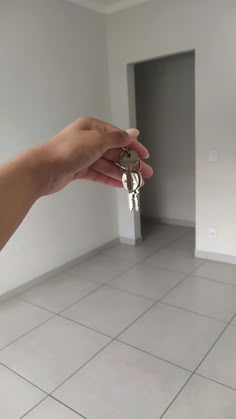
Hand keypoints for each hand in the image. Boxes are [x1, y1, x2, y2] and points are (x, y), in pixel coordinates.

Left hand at [38, 116, 152, 194]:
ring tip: (135, 183)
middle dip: (130, 162)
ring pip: (107, 164)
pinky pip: (98, 173)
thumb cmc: (68, 150)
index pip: (118, 135)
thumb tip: (133, 133)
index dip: (133, 146)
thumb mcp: (97, 140)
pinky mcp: (79, 169)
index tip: (145, 155)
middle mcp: (88, 140)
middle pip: (114, 151)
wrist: (44, 169)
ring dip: (122, 173)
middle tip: (144, 173)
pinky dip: (110, 178)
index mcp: (92, 127)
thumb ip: (117, 138)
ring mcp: (83, 155)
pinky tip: (121, 184)